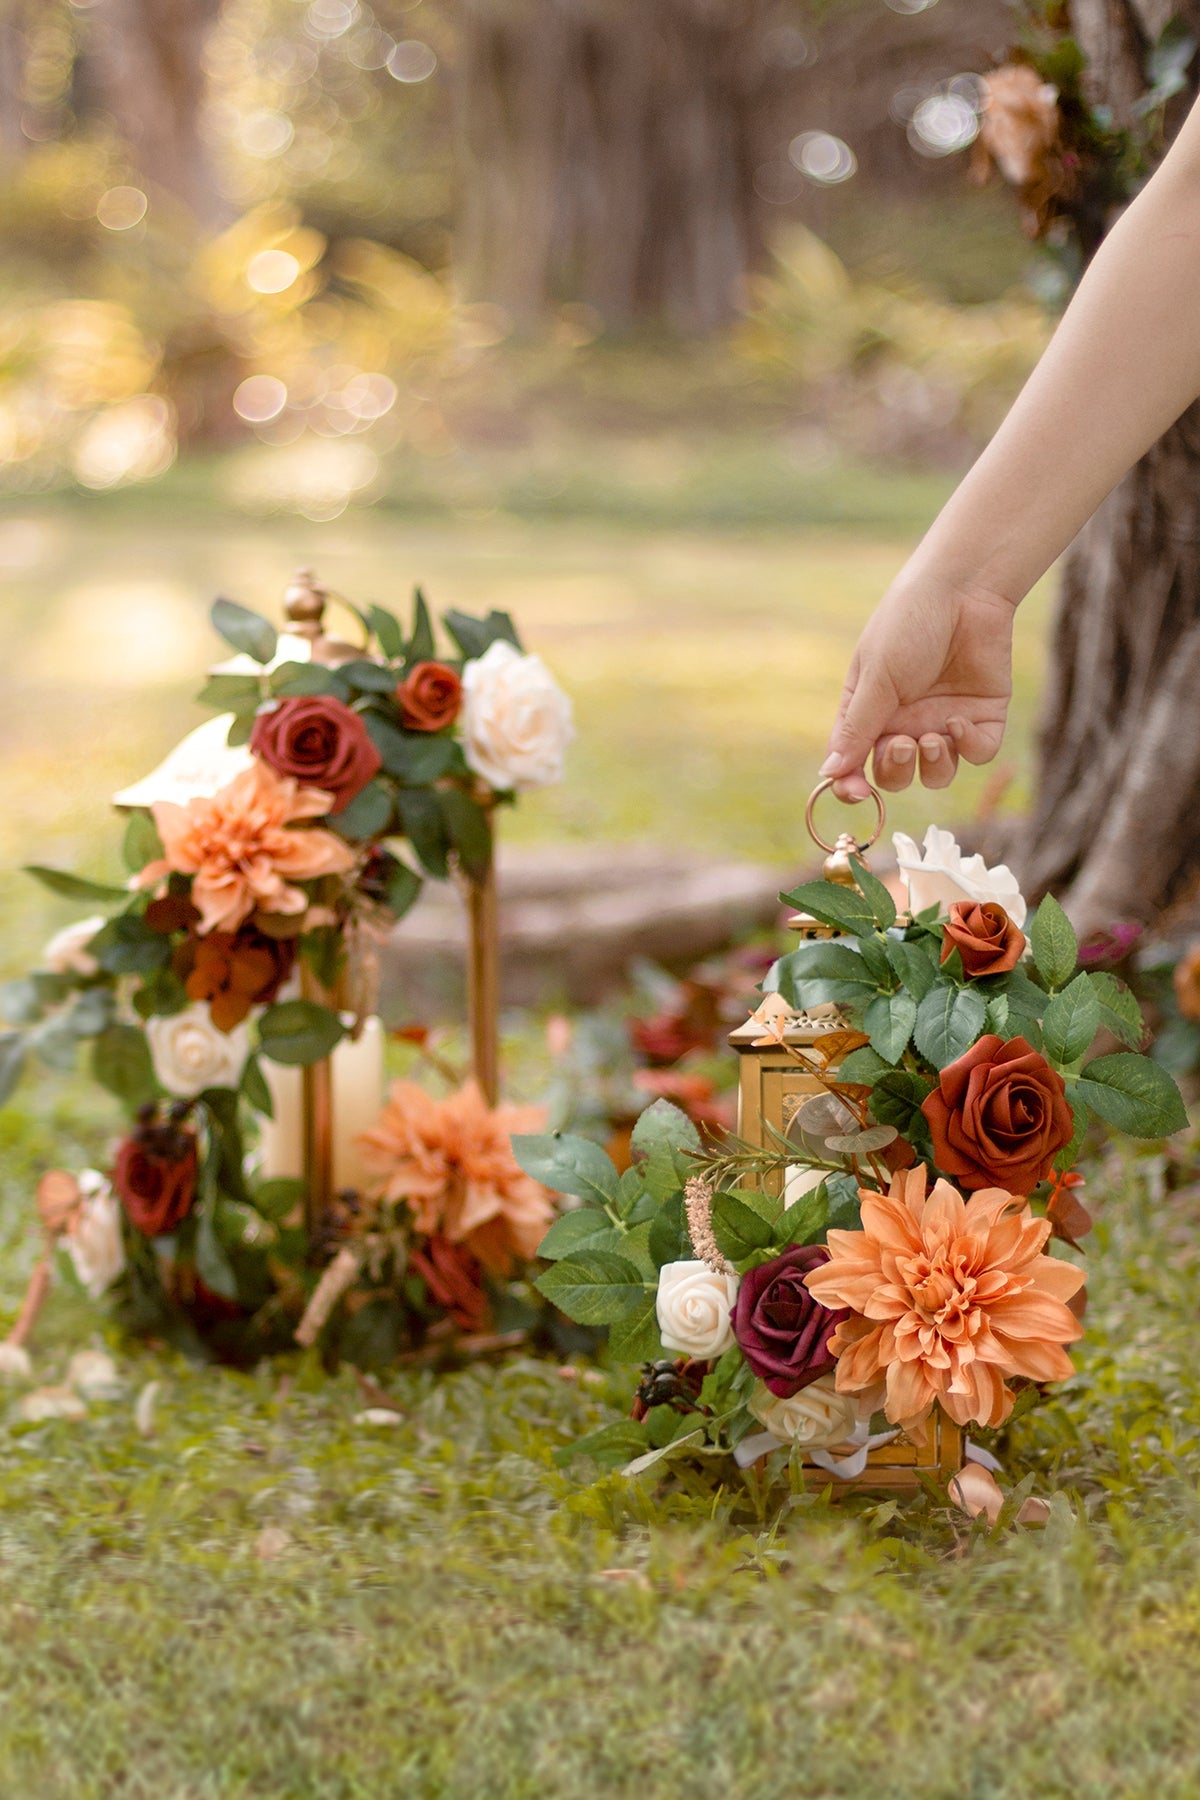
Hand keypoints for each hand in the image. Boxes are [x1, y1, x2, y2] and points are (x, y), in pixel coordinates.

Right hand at [820, 575, 1014, 798]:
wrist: (963, 589)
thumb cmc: (908, 624)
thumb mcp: (876, 677)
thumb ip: (857, 728)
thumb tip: (828, 773)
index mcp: (870, 712)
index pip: (853, 762)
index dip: (851, 785)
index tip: (858, 793)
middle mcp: (905, 722)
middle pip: (894, 776)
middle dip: (895, 771)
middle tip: (901, 742)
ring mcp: (943, 721)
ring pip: (937, 774)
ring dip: (933, 764)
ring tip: (935, 736)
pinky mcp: (983, 716)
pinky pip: (976, 754)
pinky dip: (968, 746)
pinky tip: (959, 720)